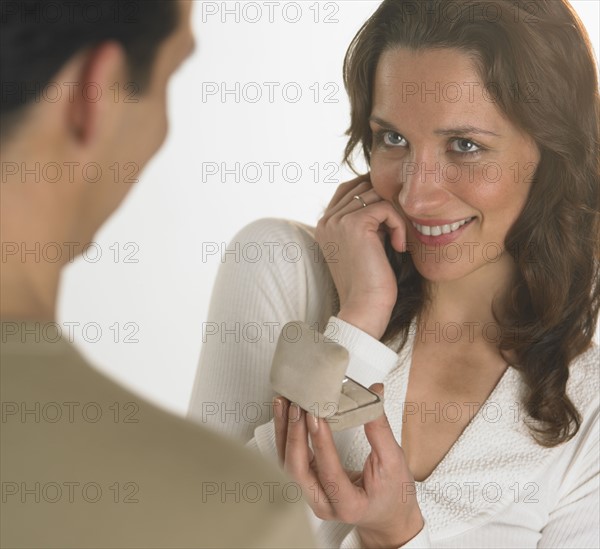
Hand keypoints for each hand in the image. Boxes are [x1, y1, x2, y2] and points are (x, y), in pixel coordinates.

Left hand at [273, 385, 423, 548]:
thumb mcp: (394, 462)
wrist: (388, 514)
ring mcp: (312, 495)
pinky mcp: (307, 482)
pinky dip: (286, 434)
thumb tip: (373, 395)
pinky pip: (290, 458)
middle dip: (295, 435)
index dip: (320, 443)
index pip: (329, 473)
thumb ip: (380, 430)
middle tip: (297, 406)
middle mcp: (324, 504)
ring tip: (284, 402)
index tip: (316, 416)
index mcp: (349, 505)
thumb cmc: (394, 493)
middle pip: (298, 471)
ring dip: (284, 431)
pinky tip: (285, 413)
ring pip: (288, 463)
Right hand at [315, 174, 405, 339]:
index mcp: (324, 224)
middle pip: (363, 186)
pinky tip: (399, 247)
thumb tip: (386, 197)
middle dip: (386, 202)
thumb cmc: (369, 283)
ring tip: (397, 241)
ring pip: (376, 195)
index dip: (373, 195)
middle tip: (397, 228)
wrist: (364, 307)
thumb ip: (366, 221)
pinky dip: (398, 226)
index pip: (348, 188)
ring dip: (394, 215)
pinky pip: (386, 208)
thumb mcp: (363, 245)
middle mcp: (327, 219)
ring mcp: (338, 220)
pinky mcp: (354, 224)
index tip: (391, 216)